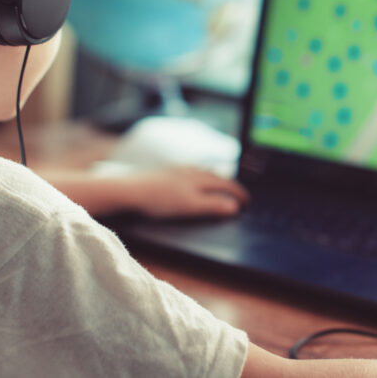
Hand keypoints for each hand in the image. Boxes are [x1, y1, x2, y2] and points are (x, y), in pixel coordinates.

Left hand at [122, 166, 248, 218]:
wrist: (130, 190)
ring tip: (218, 184)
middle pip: (215, 175)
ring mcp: (176, 170)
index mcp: (199, 178)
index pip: (226, 184)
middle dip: (228, 184)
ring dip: (213, 178)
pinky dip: (198, 177)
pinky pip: (188, 172)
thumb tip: (234, 207)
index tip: (246, 202)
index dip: (238, 193)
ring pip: (202, 172)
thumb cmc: (159, 200)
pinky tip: (190, 181)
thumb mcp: (190, 206)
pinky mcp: (164, 172)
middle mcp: (190, 170)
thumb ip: (213, 206)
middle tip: (237, 194)